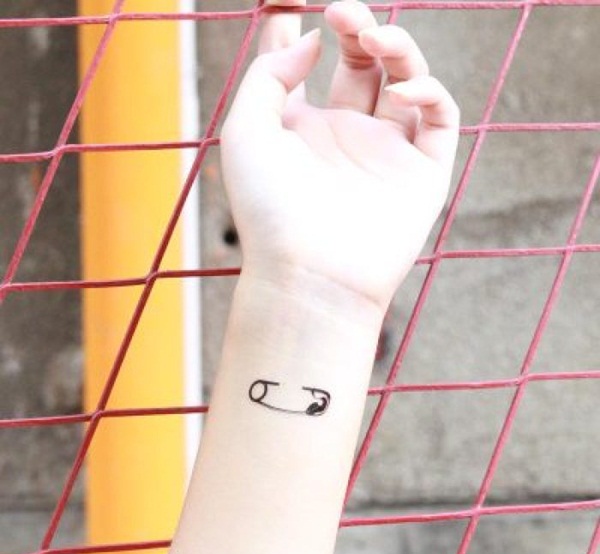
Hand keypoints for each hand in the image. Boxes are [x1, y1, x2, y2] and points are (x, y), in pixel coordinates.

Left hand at [221, 0, 458, 311]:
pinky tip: (403, 90)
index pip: (301, 65)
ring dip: (396, 47)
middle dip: (356, 27)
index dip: (295, 26)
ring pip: (403, 80)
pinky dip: (429, 92)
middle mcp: (343, 135)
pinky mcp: (422, 172)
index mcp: (299, 128)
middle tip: (344, 12)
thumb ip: (269, 75)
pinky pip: (439, 119)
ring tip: (375, 37)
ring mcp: (384, 152)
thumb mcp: (246, 132)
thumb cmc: (270, 209)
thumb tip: (311, 40)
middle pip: (360, 63)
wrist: (311, 275)